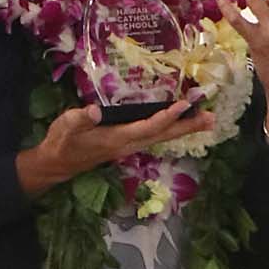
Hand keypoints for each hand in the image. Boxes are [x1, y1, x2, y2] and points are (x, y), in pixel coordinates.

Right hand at [15, 98, 215, 196]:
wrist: (56, 164)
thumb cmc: (61, 143)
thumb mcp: (65, 128)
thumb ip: (79, 119)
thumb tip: (94, 110)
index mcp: (117, 139)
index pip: (147, 127)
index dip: (166, 117)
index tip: (184, 105)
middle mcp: (128, 145)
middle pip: (163, 135)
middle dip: (187, 127)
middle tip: (212, 118)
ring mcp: (129, 146)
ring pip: (162, 137)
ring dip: (184, 129)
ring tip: (206, 121)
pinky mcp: (127, 144)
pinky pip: (155, 136)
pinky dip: (171, 129)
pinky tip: (180, 123)